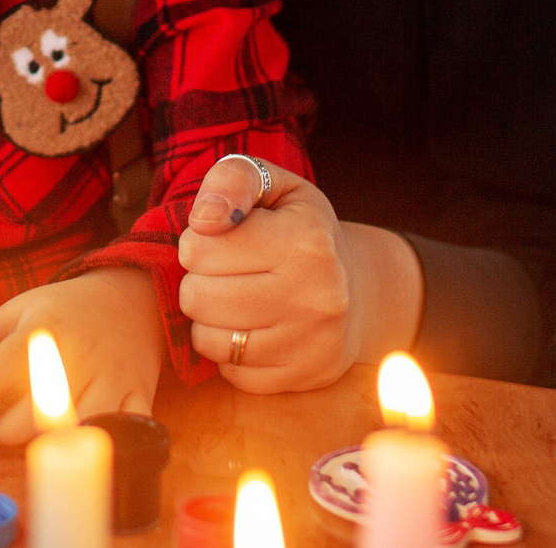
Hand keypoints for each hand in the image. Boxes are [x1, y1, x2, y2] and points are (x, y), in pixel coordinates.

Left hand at [0, 268, 163, 444]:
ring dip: (49, 441)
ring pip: (80, 424)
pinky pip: (124, 430)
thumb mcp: (20, 308)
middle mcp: (81, 354)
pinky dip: (103, 445)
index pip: (10, 357)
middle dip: (9, 427)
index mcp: (47, 327)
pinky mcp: (137, 396)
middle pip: (43, 404)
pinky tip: (78, 449)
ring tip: (26, 439)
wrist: (134, 297)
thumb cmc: (66, 309)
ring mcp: (112, 378)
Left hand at [177, 154, 423, 393]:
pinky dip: (229, 352)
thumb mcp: (275, 187)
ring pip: (208, 340)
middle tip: (222, 273)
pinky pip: (231, 372)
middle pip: (197, 297)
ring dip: (208, 319)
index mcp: (305, 240)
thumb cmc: (301, 229)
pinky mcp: (306, 375)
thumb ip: (233, 180)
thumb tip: (203, 217)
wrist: (359, 288)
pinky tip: (250, 329)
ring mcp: (313, 341)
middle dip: (197, 281)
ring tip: (231, 299)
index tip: (218, 240)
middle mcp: (315, 294)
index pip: (200, 248)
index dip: (196, 242)